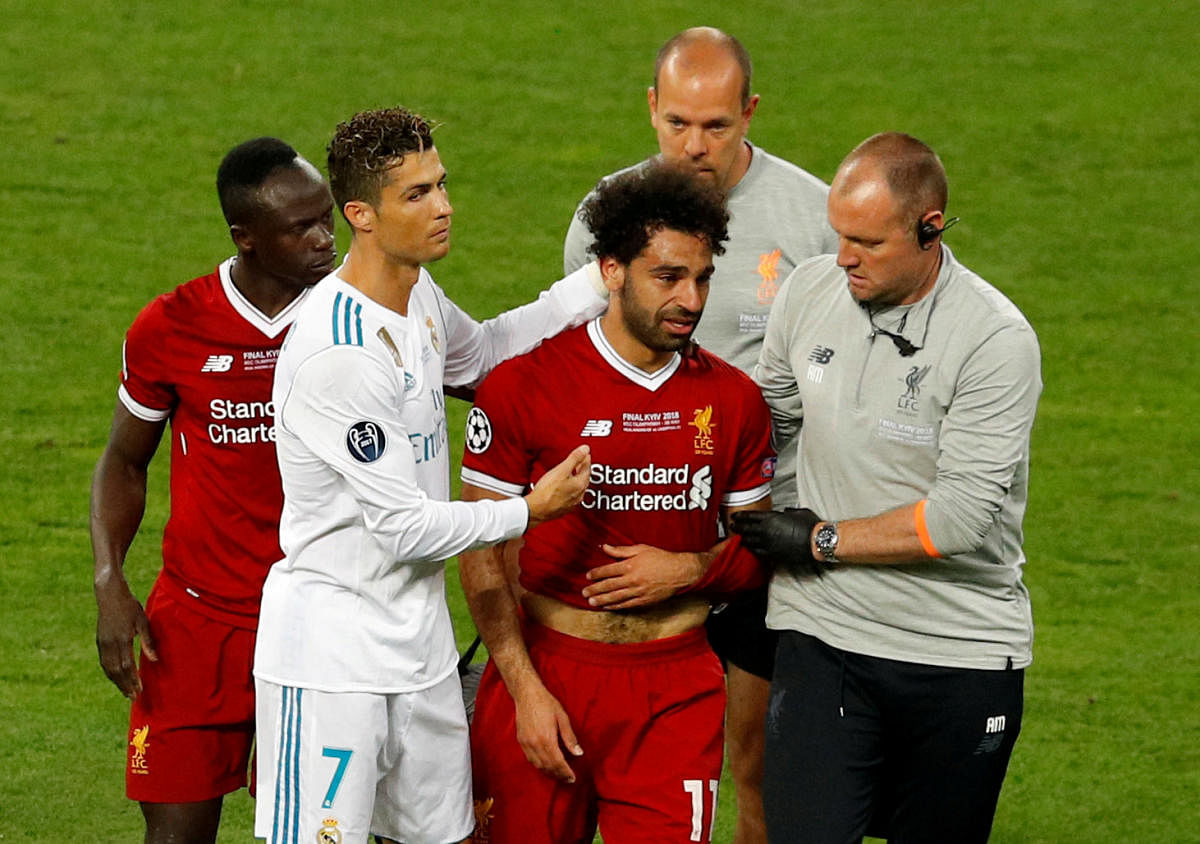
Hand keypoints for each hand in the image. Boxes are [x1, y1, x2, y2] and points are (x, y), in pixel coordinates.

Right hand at [95, 579, 156, 698]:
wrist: (109, 595)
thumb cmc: (130, 607)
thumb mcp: (143, 622)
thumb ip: (148, 641)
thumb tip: (154, 660)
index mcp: (122, 639)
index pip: (127, 666)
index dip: (133, 680)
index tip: (140, 691)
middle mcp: (110, 644)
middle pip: (116, 671)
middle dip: (125, 685)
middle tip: (133, 697)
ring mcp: (102, 644)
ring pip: (108, 669)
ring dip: (117, 682)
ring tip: (125, 692)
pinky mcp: (100, 642)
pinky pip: (104, 662)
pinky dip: (110, 673)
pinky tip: (116, 679)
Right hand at [513, 681, 582, 782]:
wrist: (527, 694)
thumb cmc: (547, 703)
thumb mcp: (562, 717)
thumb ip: (570, 737)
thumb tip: (579, 753)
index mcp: (547, 738)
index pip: (558, 762)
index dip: (566, 772)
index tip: (573, 778)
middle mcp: (535, 744)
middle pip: (548, 766)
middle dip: (559, 775)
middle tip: (568, 780)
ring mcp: (526, 743)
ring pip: (538, 765)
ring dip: (549, 773)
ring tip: (559, 775)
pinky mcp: (521, 741)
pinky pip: (530, 759)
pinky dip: (539, 766)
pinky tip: (546, 766)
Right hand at [525, 445, 589, 525]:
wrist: (536, 509)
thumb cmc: (547, 491)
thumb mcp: (562, 470)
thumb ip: (574, 458)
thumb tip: (585, 449)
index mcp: (580, 484)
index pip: (587, 468)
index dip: (585, 459)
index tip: (585, 454)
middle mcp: (579, 495)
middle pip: (584, 478)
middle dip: (582, 469)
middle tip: (580, 462)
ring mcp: (572, 502)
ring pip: (578, 487)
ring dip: (576, 479)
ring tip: (572, 472)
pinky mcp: (564, 508)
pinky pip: (571, 495)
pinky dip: (570, 488)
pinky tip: (564, 486)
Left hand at [582, 544, 702, 608]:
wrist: (680, 572)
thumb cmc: (661, 557)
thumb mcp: (641, 549)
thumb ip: (621, 550)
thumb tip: (605, 547)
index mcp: (631, 565)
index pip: (608, 570)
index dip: (596, 573)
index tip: (587, 576)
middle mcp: (633, 580)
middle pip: (609, 586)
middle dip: (595, 589)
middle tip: (584, 592)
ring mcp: (638, 592)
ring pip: (616, 597)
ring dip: (602, 600)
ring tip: (591, 602)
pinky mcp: (645, 600)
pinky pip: (627, 605)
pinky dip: (616, 606)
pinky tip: (607, 607)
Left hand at [729, 508, 828, 575]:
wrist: (816, 542)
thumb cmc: (810, 525)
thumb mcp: (799, 512)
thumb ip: (789, 511)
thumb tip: (785, 511)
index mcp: (772, 518)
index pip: (751, 516)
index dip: (740, 516)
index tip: (734, 516)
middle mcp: (767, 530)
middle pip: (747, 528)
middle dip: (737, 527)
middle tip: (731, 526)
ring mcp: (768, 544)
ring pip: (750, 541)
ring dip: (742, 539)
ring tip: (737, 537)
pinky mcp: (773, 555)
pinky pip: (758, 552)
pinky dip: (752, 550)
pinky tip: (749, 549)